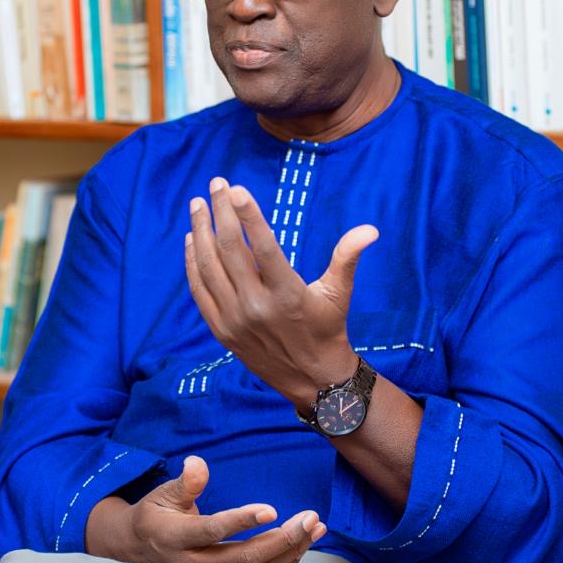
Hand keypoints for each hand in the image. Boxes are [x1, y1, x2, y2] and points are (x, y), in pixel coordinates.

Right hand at [85, 456, 325, 562]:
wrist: (138, 549)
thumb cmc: (155, 514)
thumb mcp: (163, 493)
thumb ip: (185, 482)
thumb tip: (197, 463)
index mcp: (176, 538)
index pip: (212, 531)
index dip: (242, 520)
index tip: (272, 508)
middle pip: (244, 559)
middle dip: (283, 539)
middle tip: (310, 517)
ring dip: (290, 552)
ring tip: (314, 529)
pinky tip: (301, 547)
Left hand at [185, 177, 376, 407]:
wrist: (310, 379)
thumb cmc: (327, 328)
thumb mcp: (339, 293)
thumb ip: (347, 258)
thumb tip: (370, 230)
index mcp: (288, 295)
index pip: (264, 247)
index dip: (249, 216)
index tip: (235, 189)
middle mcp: (257, 307)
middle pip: (230, 250)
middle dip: (219, 213)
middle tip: (216, 184)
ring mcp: (235, 319)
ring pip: (209, 267)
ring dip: (201, 231)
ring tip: (198, 205)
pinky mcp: (220, 329)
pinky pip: (199, 290)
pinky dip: (192, 262)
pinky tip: (192, 238)